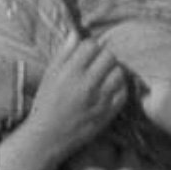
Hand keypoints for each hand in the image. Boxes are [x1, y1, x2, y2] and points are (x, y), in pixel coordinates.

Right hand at [26, 31, 126, 155]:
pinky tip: (109, 91)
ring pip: (119, 72)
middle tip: (96, 67)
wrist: (48, 136)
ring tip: (104, 79)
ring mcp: (100, 99)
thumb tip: (77, 33)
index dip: (90, 48)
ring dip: (113, 72)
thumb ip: (64, 53)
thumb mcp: (50, 75)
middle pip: (109, 56)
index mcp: (70, 72)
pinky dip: (119, 89)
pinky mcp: (109, 112)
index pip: (91, 45)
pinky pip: (124, 92)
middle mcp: (87, 84)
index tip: (86, 56)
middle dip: (103, 58)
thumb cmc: (47, 103)